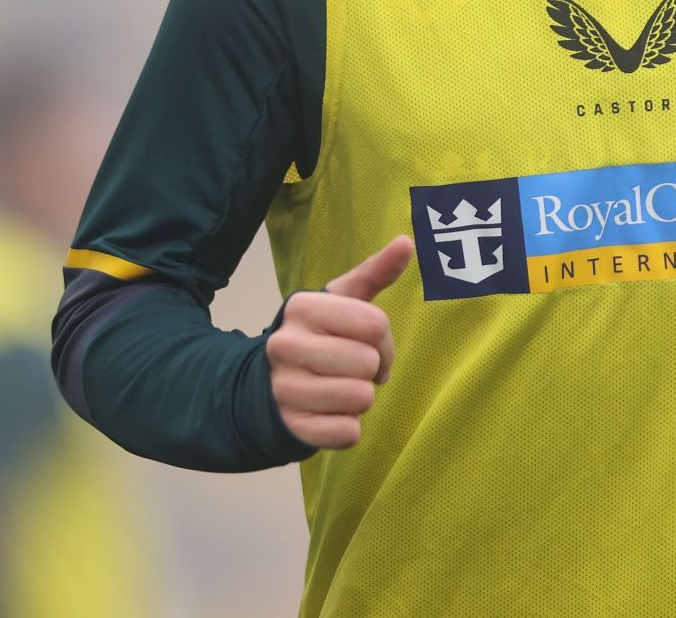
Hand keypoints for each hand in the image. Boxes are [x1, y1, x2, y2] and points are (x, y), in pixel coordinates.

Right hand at [267, 235, 413, 448]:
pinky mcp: (291, 426)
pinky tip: (329, 413)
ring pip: (361, 399)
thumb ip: (375, 272)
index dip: (383, 340)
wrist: (268, 383)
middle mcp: (285, 345)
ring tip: (339, 388)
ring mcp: (284, 388)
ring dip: (360, 398)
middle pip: (368, 363)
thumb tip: (406, 241)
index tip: (368, 344)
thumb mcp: (342, 300)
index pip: (375, 325)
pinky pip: (347, 433)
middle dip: (371, 369)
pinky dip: (347, 427)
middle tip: (353, 369)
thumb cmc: (319, 336)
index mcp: (302, 308)